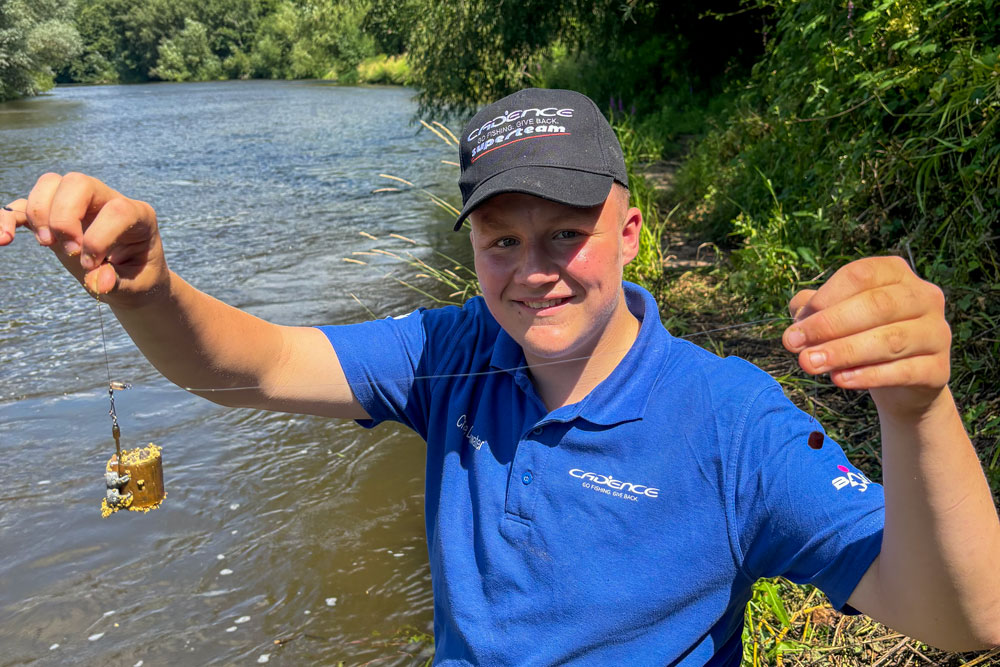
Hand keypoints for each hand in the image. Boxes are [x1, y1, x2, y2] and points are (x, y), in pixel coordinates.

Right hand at [0, 173, 167, 307]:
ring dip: (39, 213)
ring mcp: (79, 204)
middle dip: (65, 217)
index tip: (92, 265)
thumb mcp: (136, 285)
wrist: (130, 277)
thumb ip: (117, 282)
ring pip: (50, 184)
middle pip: (77, 182)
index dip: (99, 237)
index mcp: (137, 214)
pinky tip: (3, 240)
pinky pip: (23, 205)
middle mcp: (107, 200)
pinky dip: (8, 218)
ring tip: (46, 245)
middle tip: (68, 251)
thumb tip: (97, 282)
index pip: (117, 209)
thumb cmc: (137, 277)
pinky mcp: (53, 216)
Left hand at [782, 256, 951, 418]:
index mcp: (896, 273)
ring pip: (890, 340)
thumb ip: (812, 308)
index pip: (861, 275)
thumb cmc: (861, 336)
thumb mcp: (834, 316)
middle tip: (793, 345)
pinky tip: (840, 379)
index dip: (826, 297)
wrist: (902, 381)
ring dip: (844, 352)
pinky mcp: (940, 369)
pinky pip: (904, 371)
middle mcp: (924, 297)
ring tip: (809, 364)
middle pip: (876, 305)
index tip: (797, 323)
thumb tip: (799, 314)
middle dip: (829, 325)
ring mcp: (937, 333)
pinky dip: (869, 376)